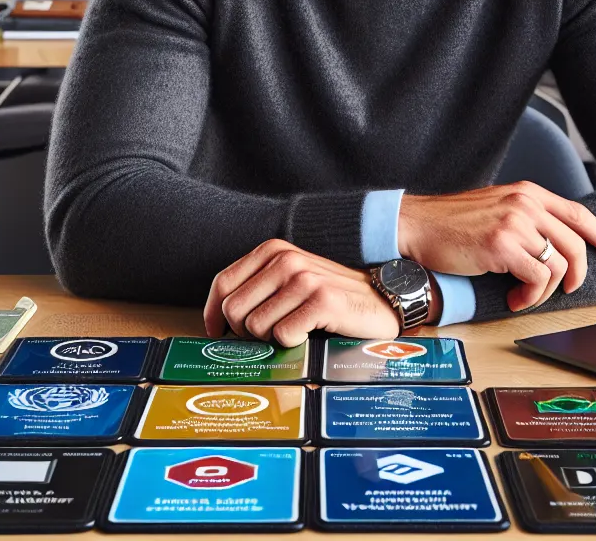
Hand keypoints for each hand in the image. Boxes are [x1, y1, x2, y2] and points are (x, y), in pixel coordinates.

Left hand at [203, 240, 404, 346]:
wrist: (383, 300)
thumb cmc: (331, 298)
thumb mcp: (291, 281)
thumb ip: (257, 290)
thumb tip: (218, 322)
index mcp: (272, 251)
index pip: (222, 284)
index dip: (213, 314)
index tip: (218, 333)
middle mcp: (285, 260)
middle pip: (233, 310)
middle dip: (245, 333)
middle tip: (268, 337)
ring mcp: (304, 279)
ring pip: (255, 327)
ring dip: (272, 340)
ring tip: (295, 332)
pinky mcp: (321, 301)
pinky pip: (283, 336)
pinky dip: (293, 344)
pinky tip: (310, 334)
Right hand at [398, 182, 595, 312]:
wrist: (415, 225)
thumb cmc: (451, 224)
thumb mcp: (496, 208)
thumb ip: (525, 217)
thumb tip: (553, 244)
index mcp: (527, 193)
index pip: (579, 214)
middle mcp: (525, 203)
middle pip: (576, 244)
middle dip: (577, 275)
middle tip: (566, 291)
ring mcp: (515, 223)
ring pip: (559, 265)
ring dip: (546, 291)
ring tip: (523, 295)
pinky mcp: (502, 245)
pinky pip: (538, 279)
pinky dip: (529, 297)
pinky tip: (512, 298)